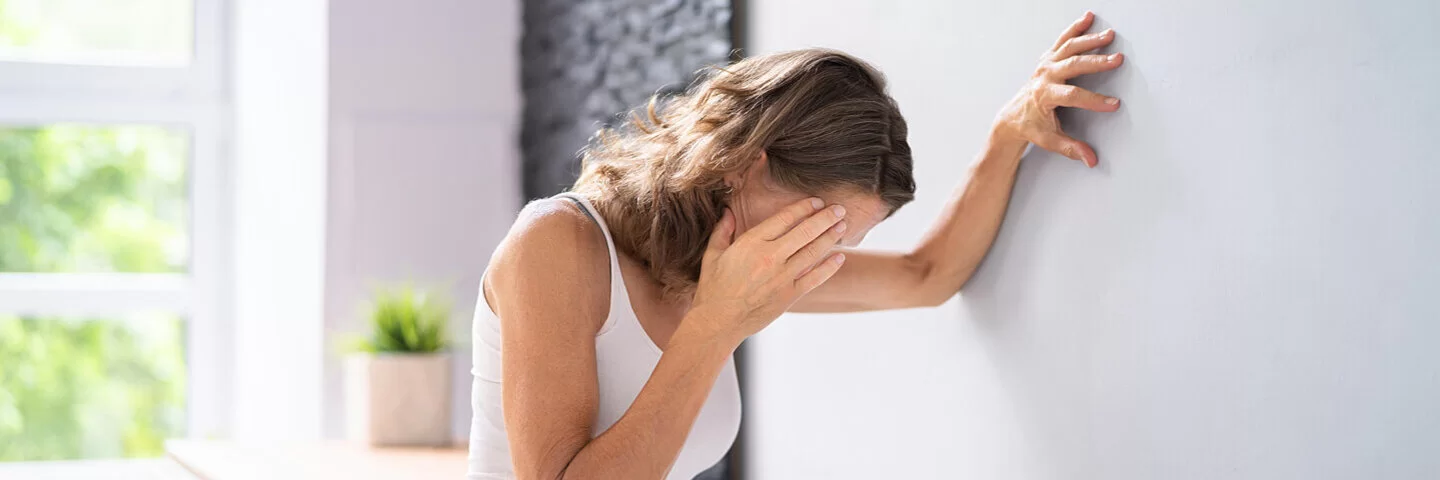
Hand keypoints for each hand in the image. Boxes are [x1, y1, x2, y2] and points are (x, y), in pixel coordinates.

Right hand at [687, 198, 848, 343]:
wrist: (718, 322)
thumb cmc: (713, 288)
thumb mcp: (713, 255)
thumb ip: (722, 231)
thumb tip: (728, 212)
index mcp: (752, 243)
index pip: (785, 218)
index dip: (804, 207)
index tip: (816, 202)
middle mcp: (771, 257)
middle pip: (805, 232)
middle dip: (825, 218)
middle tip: (839, 209)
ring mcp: (783, 277)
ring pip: (813, 252)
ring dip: (831, 237)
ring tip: (842, 226)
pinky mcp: (790, 295)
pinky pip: (815, 278)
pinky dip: (829, 268)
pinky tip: (840, 258)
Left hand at [993, 11, 1123, 166]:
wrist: (1012, 117)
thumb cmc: (1031, 127)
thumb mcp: (1049, 140)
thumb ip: (1070, 149)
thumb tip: (1091, 160)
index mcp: (1045, 96)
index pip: (1073, 97)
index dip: (1094, 100)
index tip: (1113, 104)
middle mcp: (1045, 77)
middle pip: (1073, 66)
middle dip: (1096, 62)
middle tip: (1117, 59)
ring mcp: (1045, 65)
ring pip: (1069, 48)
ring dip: (1090, 40)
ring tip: (1109, 35)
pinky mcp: (1047, 59)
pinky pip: (1062, 40)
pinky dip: (1075, 28)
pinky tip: (1087, 18)